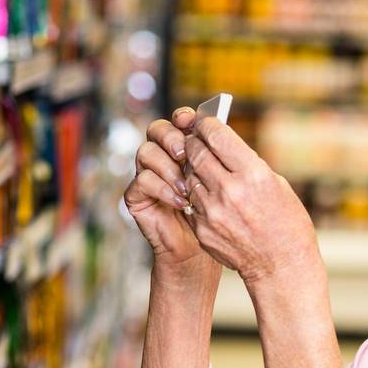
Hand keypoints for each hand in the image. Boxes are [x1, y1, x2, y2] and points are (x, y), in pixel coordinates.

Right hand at [124, 118, 217, 279]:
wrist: (208, 250)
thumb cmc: (224, 216)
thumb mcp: (230, 183)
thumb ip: (224, 158)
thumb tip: (224, 132)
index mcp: (186, 148)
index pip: (179, 121)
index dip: (183, 117)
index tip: (191, 121)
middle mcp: (164, 157)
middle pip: (157, 129)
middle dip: (171, 137)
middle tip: (185, 153)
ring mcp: (149, 175)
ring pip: (146, 152)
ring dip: (167, 166)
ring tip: (187, 186)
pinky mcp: (137, 196)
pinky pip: (142, 181)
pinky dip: (162, 188)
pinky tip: (181, 202)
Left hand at [175, 107, 319, 284]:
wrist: (281, 266)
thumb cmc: (286, 224)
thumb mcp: (276, 184)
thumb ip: (247, 164)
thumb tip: (224, 146)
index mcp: (252, 174)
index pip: (215, 135)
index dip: (206, 124)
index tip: (204, 123)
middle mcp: (229, 190)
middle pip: (196, 152)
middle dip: (194, 142)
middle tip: (196, 140)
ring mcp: (213, 212)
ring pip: (189, 176)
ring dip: (193, 169)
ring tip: (205, 171)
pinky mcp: (203, 229)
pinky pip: (191, 201)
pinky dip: (197, 194)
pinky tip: (210, 197)